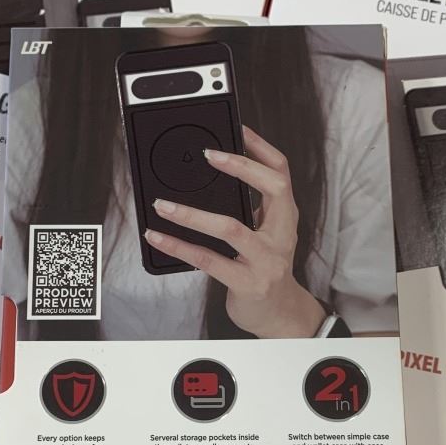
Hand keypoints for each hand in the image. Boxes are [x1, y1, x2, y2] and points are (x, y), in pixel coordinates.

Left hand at [145, 125, 325, 337]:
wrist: (279, 315)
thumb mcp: (268, 236)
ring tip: (163, 205)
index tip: (238, 128)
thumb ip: (253, 211)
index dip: (261, 147)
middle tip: (209, 155)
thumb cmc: (267, 272)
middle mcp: (281, 235)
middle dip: (241, 166)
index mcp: (286, 218)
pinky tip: (159, 238)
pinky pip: (208, 260)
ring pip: (230, 227)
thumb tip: (220, 178)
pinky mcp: (246, 283)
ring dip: (192, 214)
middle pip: (273, 188)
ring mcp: (265, 260)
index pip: (281, 173)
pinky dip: (179, 246)